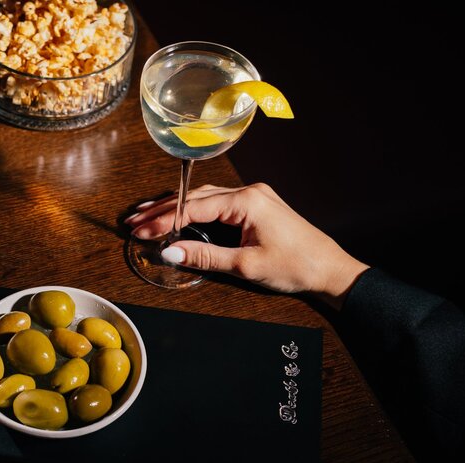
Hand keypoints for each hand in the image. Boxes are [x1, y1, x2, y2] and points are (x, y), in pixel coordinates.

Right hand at [126, 183, 368, 307]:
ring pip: (205, 198)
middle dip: (163, 210)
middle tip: (135, 222)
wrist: (330, 269)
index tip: (141, 230)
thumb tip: (171, 253)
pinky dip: (194, 211)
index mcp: (247, 201)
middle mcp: (249, 192)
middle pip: (195, 197)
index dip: (163, 220)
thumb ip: (206, 257)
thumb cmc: (296, 266)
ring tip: (148, 217)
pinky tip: (179, 217)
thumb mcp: (246, 265)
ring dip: (176, 208)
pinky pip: (217, 204)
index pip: (193, 207)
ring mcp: (254, 197)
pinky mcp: (256, 206)